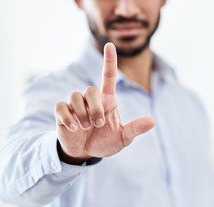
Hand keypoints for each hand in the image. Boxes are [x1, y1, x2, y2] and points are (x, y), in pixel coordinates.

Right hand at [54, 43, 154, 164]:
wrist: (85, 154)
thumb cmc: (105, 142)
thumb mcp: (123, 138)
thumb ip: (135, 129)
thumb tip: (152, 121)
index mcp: (107, 101)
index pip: (108, 76)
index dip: (109, 61)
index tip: (109, 45)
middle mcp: (91, 100)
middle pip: (90, 89)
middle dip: (94, 108)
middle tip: (98, 124)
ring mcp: (75, 106)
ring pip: (74, 96)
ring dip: (82, 114)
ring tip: (86, 127)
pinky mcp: (63, 114)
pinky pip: (61, 106)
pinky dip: (68, 117)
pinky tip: (74, 128)